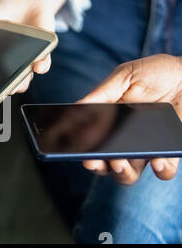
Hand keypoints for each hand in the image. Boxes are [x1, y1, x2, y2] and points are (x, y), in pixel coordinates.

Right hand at [0, 0, 65, 92]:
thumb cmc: (2, 10)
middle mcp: (9, 64)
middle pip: (7, 83)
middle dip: (6, 89)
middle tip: (3, 90)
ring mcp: (26, 60)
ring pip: (24, 79)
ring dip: (22, 83)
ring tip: (18, 83)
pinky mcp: (43, 53)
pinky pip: (43, 64)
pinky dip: (41, 67)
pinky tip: (37, 66)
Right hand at [79, 54, 181, 184]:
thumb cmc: (159, 72)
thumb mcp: (125, 76)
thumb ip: (102, 92)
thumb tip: (77, 107)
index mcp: (110, 122)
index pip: (91, 144)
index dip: (84, 153)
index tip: (83, 153)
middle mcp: (125, 140)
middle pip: (104, 165)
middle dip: (99, 167)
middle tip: (102, 160)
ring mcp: (146, 148)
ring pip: (128, 175)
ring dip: (122, 173)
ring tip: (123, 163)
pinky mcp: (169, 152)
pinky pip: (163, 171)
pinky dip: (160, 170)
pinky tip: (158, 160)